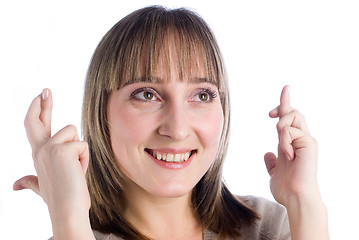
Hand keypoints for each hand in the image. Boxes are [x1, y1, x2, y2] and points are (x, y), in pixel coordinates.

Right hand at [13, 89, 90, 227]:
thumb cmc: (60, 197)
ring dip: (80, 151)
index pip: (34, 127)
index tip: (40, 97)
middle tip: (46, 90)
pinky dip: (85, 158)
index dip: (37, 111)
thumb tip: (15, 185)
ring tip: (75, 169)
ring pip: (74, 133)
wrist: (67, 209)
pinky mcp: (62, 149)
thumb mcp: (42, 187)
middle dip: (43, 104)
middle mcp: (40, 150)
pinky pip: (83, 145)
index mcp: (38, 155)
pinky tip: (78, 171)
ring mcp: (49, 148)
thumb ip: (30, 181)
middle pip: (38, 120)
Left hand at [264, 85, 318, 205]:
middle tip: (270, 116)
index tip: (285, 89)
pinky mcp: (309, 143)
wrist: (295, 198)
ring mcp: (306, 140)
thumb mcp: (274, 172)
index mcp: (291, 143)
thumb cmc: (286, 188)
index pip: (290, 118)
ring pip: (292, 116)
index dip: (285, 103)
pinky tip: (287, 154)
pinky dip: (284, 141)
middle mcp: (301, 139)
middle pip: (293, 111)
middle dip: (281, 107)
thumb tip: (267, 154)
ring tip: (282, 145)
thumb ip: (271, 162)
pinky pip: (290, 131)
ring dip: (281, 126)